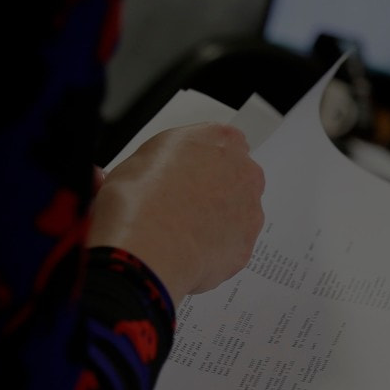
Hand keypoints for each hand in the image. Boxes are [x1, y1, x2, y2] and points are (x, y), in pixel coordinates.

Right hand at [87, 123, 264, 302]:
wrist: (147, 247)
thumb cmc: (139, 200)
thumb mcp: (140, 157)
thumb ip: (166, 156)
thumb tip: (156, 168)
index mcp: (221, 139)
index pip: (223, 143)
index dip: (203, 161)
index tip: (189, 172)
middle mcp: (243, 171)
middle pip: (236, 177)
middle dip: (214, 190)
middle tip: (182, 204)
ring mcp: (250, 210)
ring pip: (237, 213)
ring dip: (217, 219)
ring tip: (181, 231)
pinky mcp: (247, 245)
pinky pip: (232, 244)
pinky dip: (216, 248)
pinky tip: (189, 250)